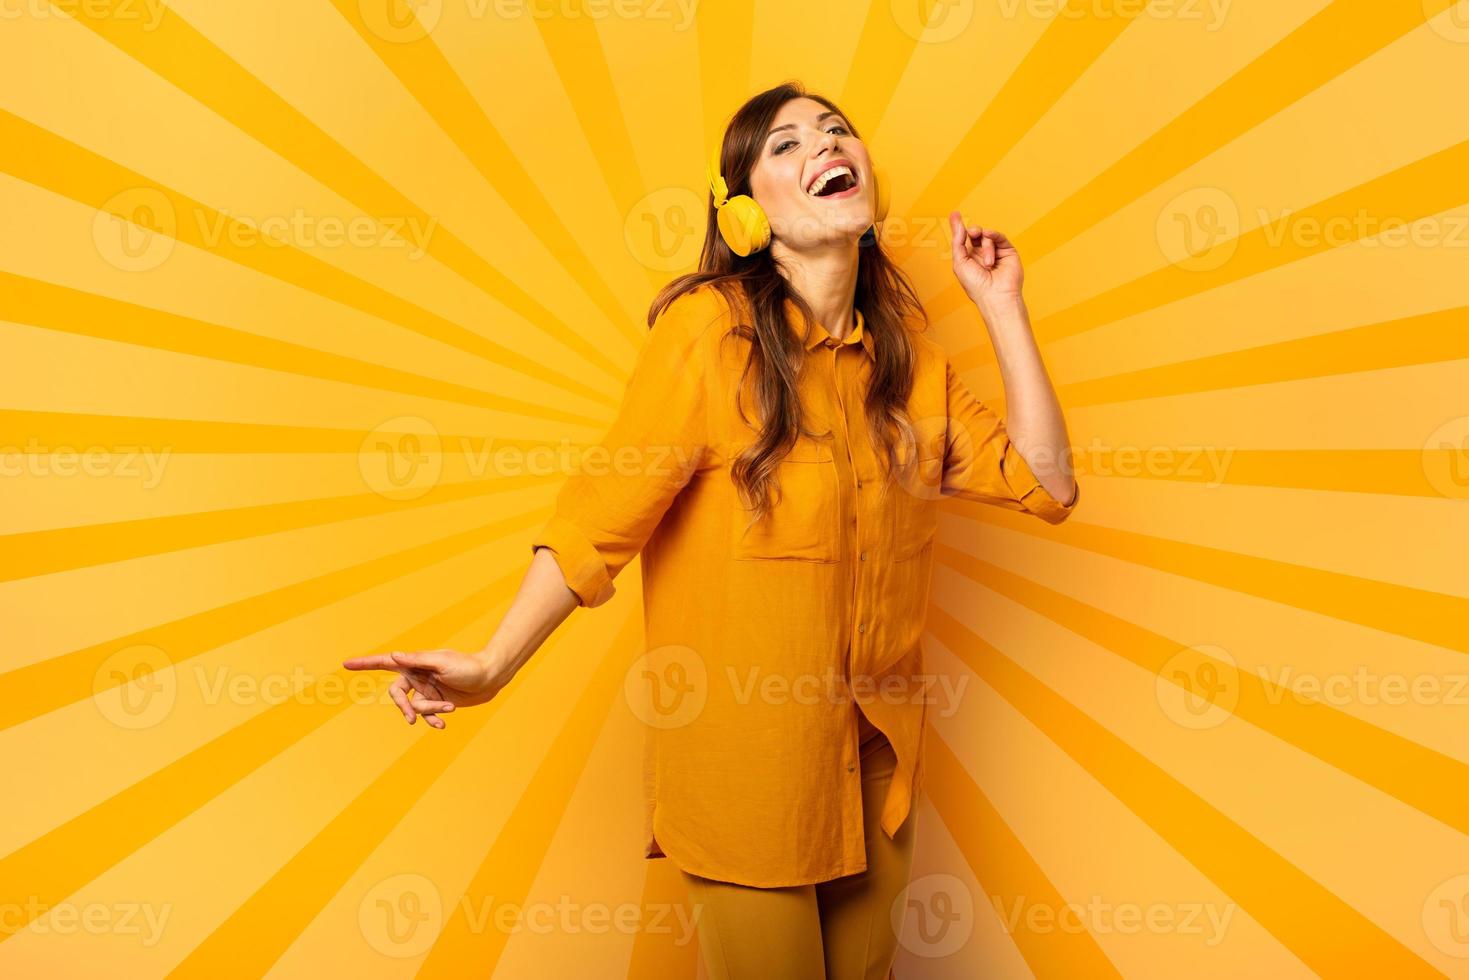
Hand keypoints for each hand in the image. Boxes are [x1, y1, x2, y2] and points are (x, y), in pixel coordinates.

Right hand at [342, 647, 511, 729]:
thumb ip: (417, 661)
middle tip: (413, 718)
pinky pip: (427, 715)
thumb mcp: (442, 662)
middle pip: (397, 695)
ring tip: (448, 710)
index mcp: (415, 663)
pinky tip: (442, 724)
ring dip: (429, 711)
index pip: (385, 662)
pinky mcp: (437, 702)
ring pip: (415, 707)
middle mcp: (417, 676)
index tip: (346, 664)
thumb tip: (394, 656)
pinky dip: (433, 720)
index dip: (365, 664)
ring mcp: (426, 690)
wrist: (490, 678)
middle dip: (405, 707)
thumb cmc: (468, 666)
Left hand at [949, 211, 1022, 309]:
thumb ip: (957, 242)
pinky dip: (994, 235)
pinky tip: (990, 237)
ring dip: (986, 247)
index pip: (962, 239)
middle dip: (973, 231)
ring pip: (986, 236)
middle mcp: (980, 254)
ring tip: (988, 263)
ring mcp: (995, 252)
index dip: (958, 227)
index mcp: (968, 258)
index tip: (955, 214)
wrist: (996, 295)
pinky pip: (999, 236)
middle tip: (973, 232)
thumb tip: (957, 222)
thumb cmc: (976, 285)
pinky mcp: (1007, 251)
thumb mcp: (959, 262)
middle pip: (975, 233)